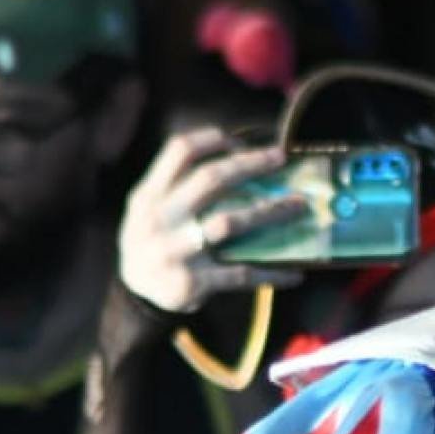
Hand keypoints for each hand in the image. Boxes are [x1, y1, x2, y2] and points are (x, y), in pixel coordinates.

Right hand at [115, 127, 307, 314]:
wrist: (135, 292)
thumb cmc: (154, 240)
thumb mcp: (150, 208)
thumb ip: (179, 185)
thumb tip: (241, 160)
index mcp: (150, 195)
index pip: (179, 151)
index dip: (210, 140)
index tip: (238, 141)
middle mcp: (160, 219)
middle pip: (209, 179)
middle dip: (249, 164)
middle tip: (280, 157)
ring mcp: (176, 251)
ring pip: (228, 222)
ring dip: (269, 211)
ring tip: (299, 206)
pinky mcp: (191, 283)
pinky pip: (240, 273)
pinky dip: (270, 273)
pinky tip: (294, 273)